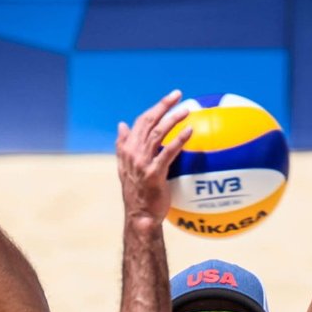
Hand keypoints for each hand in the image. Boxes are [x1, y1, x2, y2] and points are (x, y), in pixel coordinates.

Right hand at [116, 90, 191, 222]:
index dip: (156, 108)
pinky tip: (190, 131)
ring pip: (157, 133)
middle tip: (178, 95)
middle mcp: (133, 152)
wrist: (140, 216)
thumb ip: (123, 145)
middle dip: (163, 105)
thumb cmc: (138, 193)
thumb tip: (122, 125)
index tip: (170, 98)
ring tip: (186, 109)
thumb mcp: (125, 167)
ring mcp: (142, 162)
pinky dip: (179, 140)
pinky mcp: (154, 173)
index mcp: (127, 149)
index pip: (141, 122)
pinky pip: (168, 152)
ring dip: (172, 118)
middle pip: (149, 122)